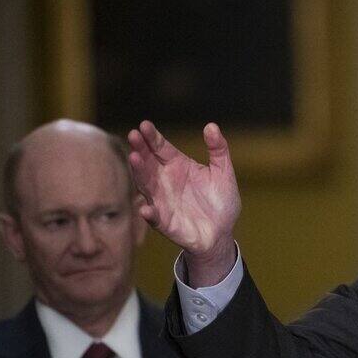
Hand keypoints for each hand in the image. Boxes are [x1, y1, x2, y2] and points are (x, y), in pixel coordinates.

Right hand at [128, 120, 240, 284]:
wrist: (222, 232)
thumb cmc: (220, 200)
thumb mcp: (223, 172)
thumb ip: (219, 149)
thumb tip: (212, 126)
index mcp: (177, 165)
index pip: (160, 148)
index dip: (152, 137)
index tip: (144, 124)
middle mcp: (164, 181)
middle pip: (148, 162)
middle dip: (140, 148)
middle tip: (133, 135)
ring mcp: (162, 201)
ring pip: (146, 185)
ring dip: (139, 172)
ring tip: (134, 158)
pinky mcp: (165, 223)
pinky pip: (155, 218)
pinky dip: (149, 213)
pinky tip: (145, 208)